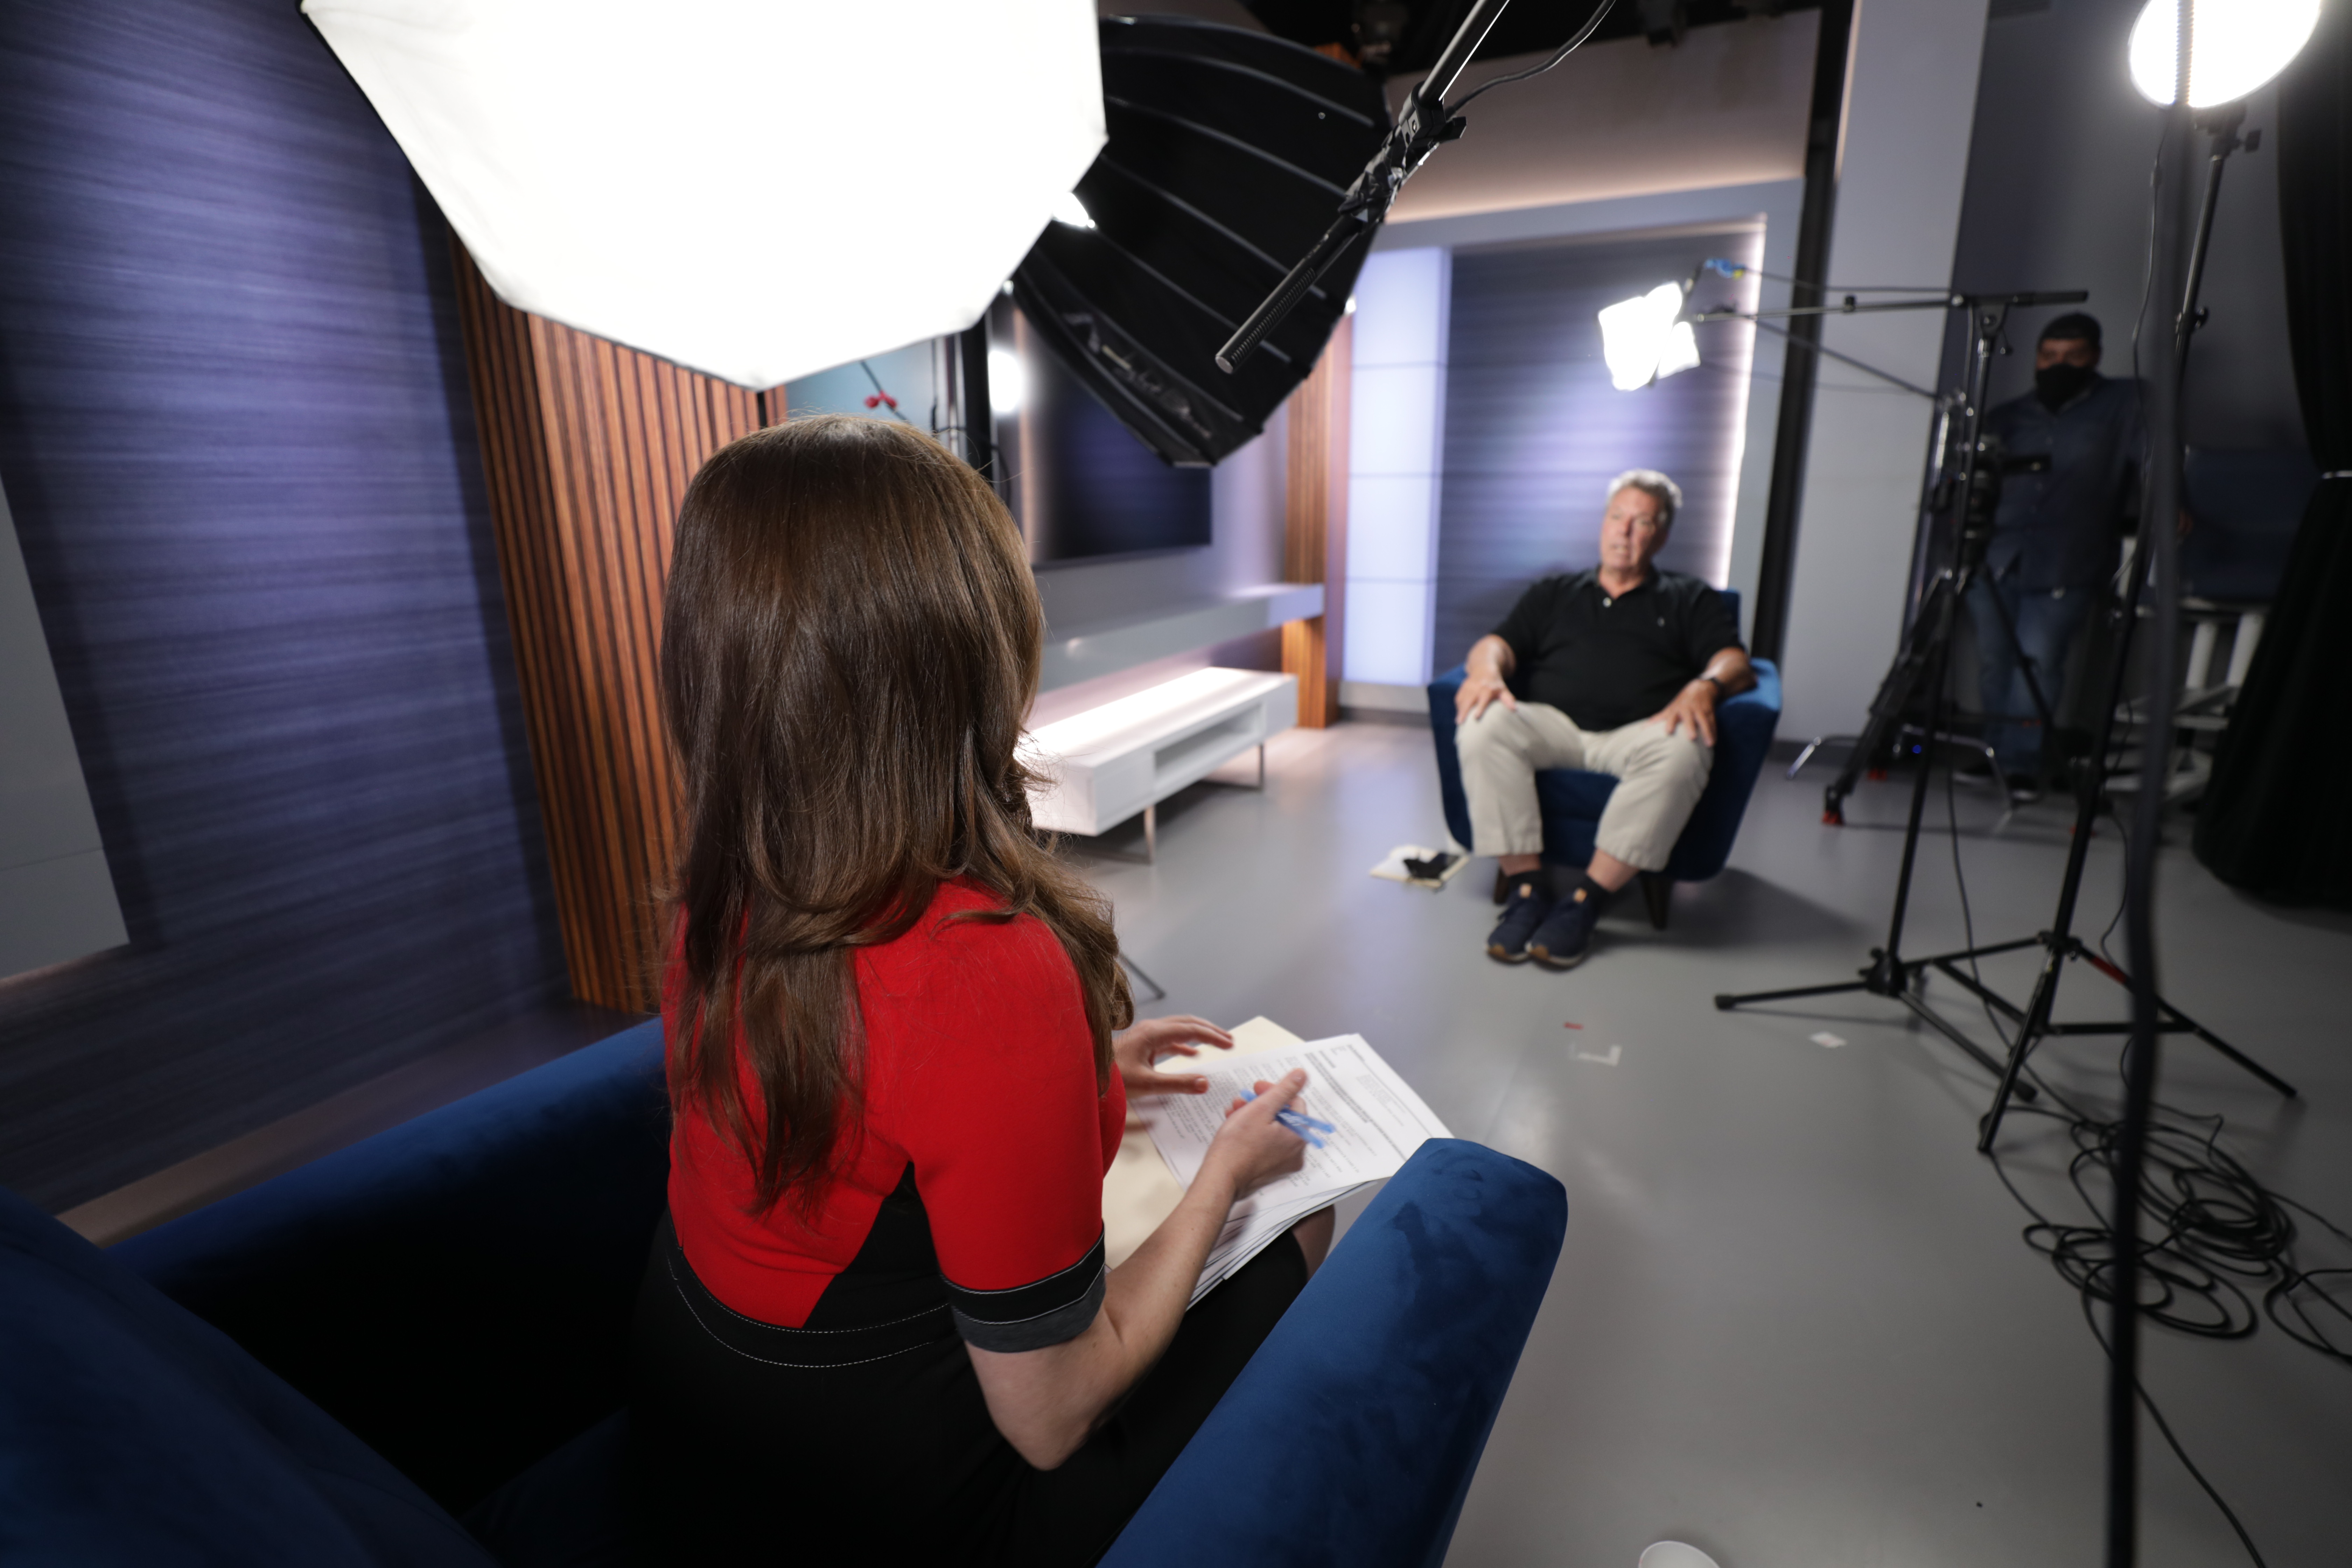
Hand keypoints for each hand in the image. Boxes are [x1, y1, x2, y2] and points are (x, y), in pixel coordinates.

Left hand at [1112, 1015, 1232, 1095]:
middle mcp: (1150, 1029)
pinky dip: (1185, 1044)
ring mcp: (1145, 1035)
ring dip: (1199, 1035)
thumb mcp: (1147, 1084)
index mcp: (1153, 1033)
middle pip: (1187, 1023)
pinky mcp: (1142, 1044)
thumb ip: (1178, 1084)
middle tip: (1229, 1041)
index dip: (1213, 1036)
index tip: (1229, 1044)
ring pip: (1179, 1029)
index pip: (1191, 1029)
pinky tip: (1193, 1054)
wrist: (1087, 1077)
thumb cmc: (1112, 1079)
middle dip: (1210, 1031)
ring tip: (1217, 1044)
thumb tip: (1206, 1083)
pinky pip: (1169, 1040)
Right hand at [1202, 1070, 1312, 1196]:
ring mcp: (1282, 1164)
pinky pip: (1266, 1145)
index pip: (1295, 1104)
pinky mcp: (1269, 1171)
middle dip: (1261, 1104)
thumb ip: (1284, 1090)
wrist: (1220, 1178)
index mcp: (1298, 1138)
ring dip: (1254, 1117)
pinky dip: (1253, 1134)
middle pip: (1283, 1118)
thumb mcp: (1261, 1109)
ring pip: (1272, 1131)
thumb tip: (1301, 1075)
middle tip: (1243, 1100)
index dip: (1275, 1091)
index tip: (1257, 1088)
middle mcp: (1295, 1154)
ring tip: (1234, 1112)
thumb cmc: (1237, 1146)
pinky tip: (1236, 1127)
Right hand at [1456, 670, 1517, 724]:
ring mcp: (1468, 687)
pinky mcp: (1462, 688)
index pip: (1483, 699)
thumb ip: (1508, 699)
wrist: (1483, 669)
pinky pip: (1459, 698)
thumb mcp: (1503, 690)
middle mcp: (1476, 688)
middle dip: (1464, 711)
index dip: (1480, 708)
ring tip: (1459, 721)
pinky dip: (1459, 706)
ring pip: (1462, 700)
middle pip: (1469, 700)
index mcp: (1487, 689)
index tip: (1476, 717)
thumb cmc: (1495, 683)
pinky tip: (1460, 713)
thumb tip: (1514, 709)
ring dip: (1460, 710)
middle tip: (1460, 723)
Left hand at [1652, 679, 1718, 746]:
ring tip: (1709, 744)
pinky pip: (1713, 721)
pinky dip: (1714, 731)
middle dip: (1691, 726)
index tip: (1668, 732)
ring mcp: (1700, 709)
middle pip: (1690, 717)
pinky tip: (1714, 741)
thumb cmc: (1682, 702)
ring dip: (1707, 731)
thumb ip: (1659, 718)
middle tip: (1692, 738)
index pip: (1672, 715)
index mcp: (1677, 708)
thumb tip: (1643, 729)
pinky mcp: (1710, 711)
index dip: (1670, 723)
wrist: (1701, 687)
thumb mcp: (1671, 708)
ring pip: (1704, 720)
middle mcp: (1688, 708)